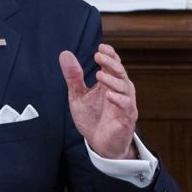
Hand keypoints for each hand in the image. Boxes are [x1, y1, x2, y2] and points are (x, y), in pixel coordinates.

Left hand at [59, 43, 137, 159]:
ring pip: (126, 87)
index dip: (110, 54)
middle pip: (120, 72)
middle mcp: (120, 91)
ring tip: (99, 75)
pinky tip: (108, 95)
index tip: (101, 46)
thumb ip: (73, 77)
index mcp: (109, 84)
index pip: (113, 64)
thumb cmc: (91, 118)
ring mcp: (125, 104)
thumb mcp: (77, 96)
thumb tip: (65, 53)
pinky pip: (127, 106)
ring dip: (113, 80)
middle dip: (111, 62)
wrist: (99, 144)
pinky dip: (119, 99)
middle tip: (98, 55)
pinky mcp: (127, 119)